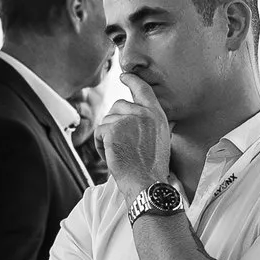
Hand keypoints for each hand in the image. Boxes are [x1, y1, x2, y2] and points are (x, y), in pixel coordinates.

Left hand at [102, 73, 172, 191]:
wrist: (147, 183)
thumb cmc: (152, 168)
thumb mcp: (160, 139)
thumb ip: (148, 122)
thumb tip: (131, 112)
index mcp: (157, 115)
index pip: (143, 89)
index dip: (132, 80)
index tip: (125, 76)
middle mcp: (144, 113)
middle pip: (118, 106)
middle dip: (114, 123)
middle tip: (123, 145)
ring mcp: (129, 119)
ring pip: (107, 120)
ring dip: (107, 137)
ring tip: (120, 153)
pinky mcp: (114, 128)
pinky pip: (99, 131)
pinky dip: (101, 146)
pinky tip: (113, 156)